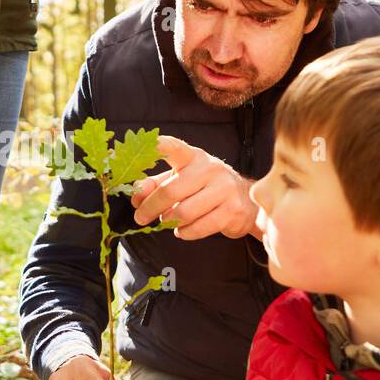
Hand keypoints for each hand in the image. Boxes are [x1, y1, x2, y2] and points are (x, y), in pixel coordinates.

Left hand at [131, 135, 262, 239]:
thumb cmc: (204, 188)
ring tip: (168, 221)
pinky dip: (184, 232)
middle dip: (150, 208)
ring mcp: (224, 189)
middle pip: (170, 191)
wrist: (246, 201)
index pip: (173, 147)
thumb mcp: (180, 179)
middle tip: (140, 217)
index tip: (133, 150)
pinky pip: (198, 227)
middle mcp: (210, 169)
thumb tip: (135, 196)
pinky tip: (182, 229)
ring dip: (169, 221)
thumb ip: (155, 184)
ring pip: (184, 213)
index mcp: (193, 157)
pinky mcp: (232, 210)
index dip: (155, 147)